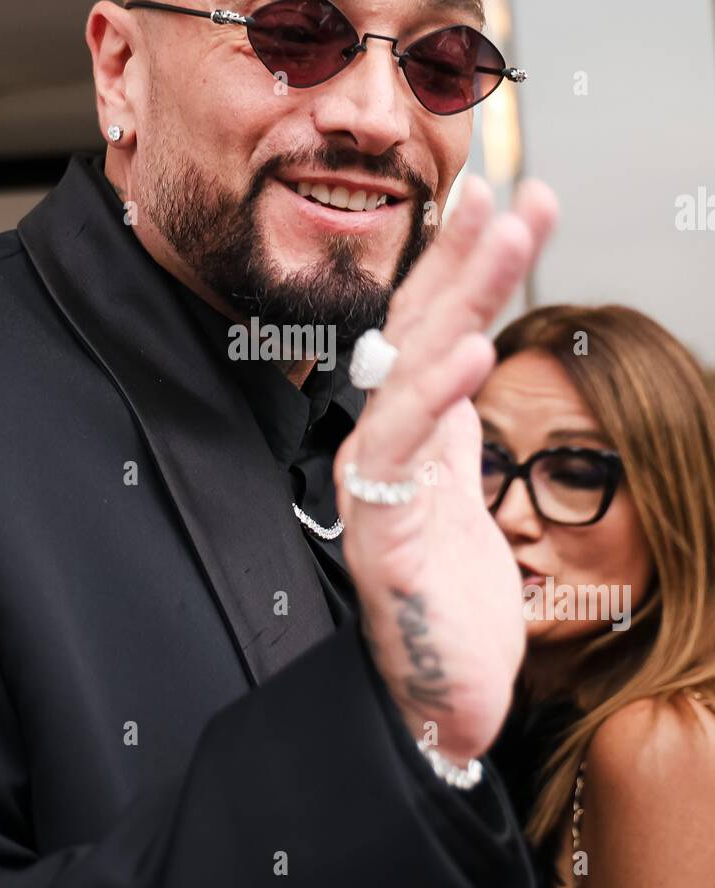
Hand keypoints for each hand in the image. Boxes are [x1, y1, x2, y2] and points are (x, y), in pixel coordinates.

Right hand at [334, 175, 558, 763]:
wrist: (437, 698)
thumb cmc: (455, 601)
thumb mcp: (469, 490)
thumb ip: (458, 424)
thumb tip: (466, 348)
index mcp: (416, 431)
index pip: (436, 327)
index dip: (464, 262)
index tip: (503, 200)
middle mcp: (388, 443)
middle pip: (423, 331)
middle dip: (467, 257)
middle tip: (509, 190)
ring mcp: (379, 481)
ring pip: (414, 369)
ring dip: (463, 295)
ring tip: (508, 234)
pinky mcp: (382, 526)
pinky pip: (404, 448)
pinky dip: (437, 395)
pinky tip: (474, 349)